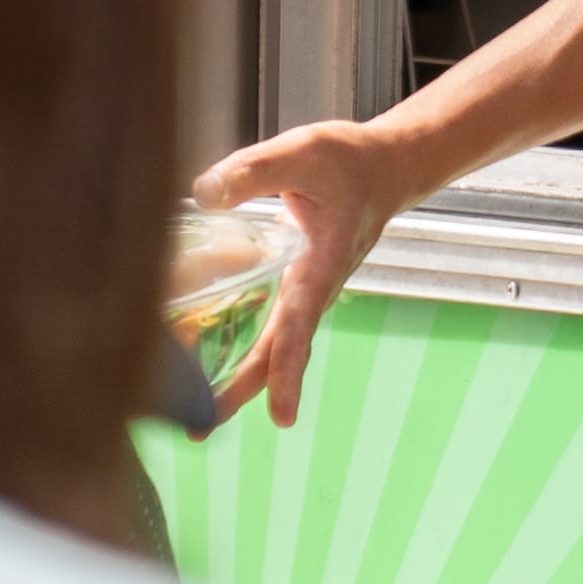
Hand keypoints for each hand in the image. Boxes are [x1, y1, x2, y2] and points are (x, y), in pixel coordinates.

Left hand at [186, 116, 421, 430]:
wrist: (385, 169)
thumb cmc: (350, 162)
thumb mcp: (305, 153)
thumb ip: (255, 171)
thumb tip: (203, 194)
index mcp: (320, 267)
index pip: (299, 326)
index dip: (286, 370)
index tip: (282, 417)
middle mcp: (311, 289)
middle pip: (277, 351)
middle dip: (242, 390)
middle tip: (200, 430)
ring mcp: (302, 290)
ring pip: (269, 342)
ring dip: (237, 375)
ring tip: (197, 411)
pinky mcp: (292, 282)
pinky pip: (264, 322)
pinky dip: (235, 342)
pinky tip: (203, 350)